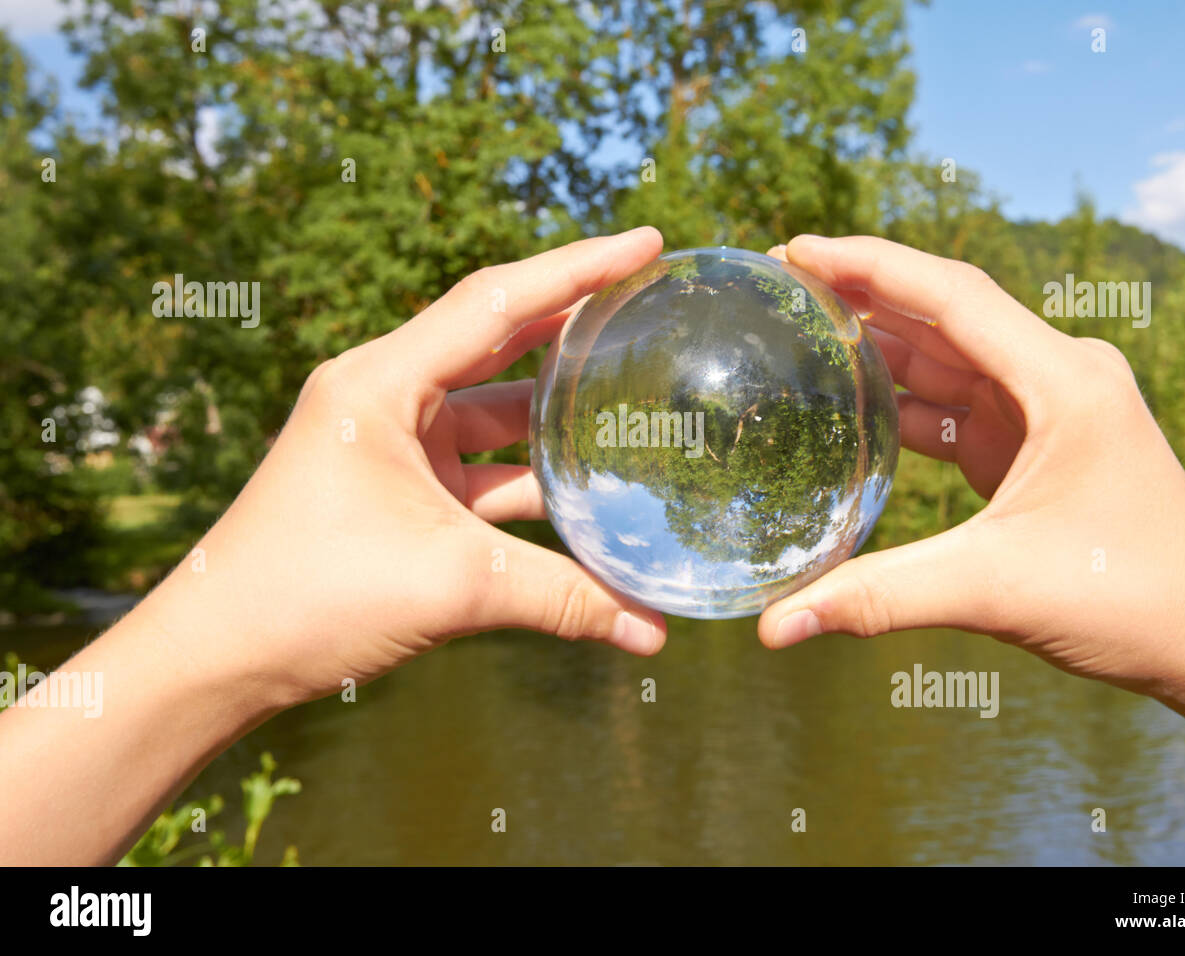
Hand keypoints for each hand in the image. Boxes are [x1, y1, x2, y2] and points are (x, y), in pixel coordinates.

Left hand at [0, 229, 675, 863]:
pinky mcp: (399, 491)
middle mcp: (385, 397)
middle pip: (498, 340)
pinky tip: (586, 486)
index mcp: (381, 383)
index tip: (646, 243)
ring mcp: (392, 445)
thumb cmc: (306, 597)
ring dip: (556, 411)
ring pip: (493, 413)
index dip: (577, 269)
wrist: (219, 656)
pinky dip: (531, 476)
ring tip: (634, 394)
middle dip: (573, 323)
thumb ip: (560, 599)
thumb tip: (654, 634)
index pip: (496, 302)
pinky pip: (481, 468)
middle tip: (648, 303)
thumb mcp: (450, 587)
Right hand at [759, 235, 1184, 788]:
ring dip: (882, 346)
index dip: (868, 264)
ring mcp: (1049, 412)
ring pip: (950, 359)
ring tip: (804, 330)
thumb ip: (881, 596)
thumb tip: (776, 625)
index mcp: (1062, 382)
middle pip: (946, 314)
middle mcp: (1059, 378)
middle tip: (783, 281)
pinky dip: (906, 404)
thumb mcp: (996, 588)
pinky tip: (855, 405)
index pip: (951, 295)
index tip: (795, 249)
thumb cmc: (1132, 599)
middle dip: (864, 293)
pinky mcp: (1037, 448)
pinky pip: (960, 407)